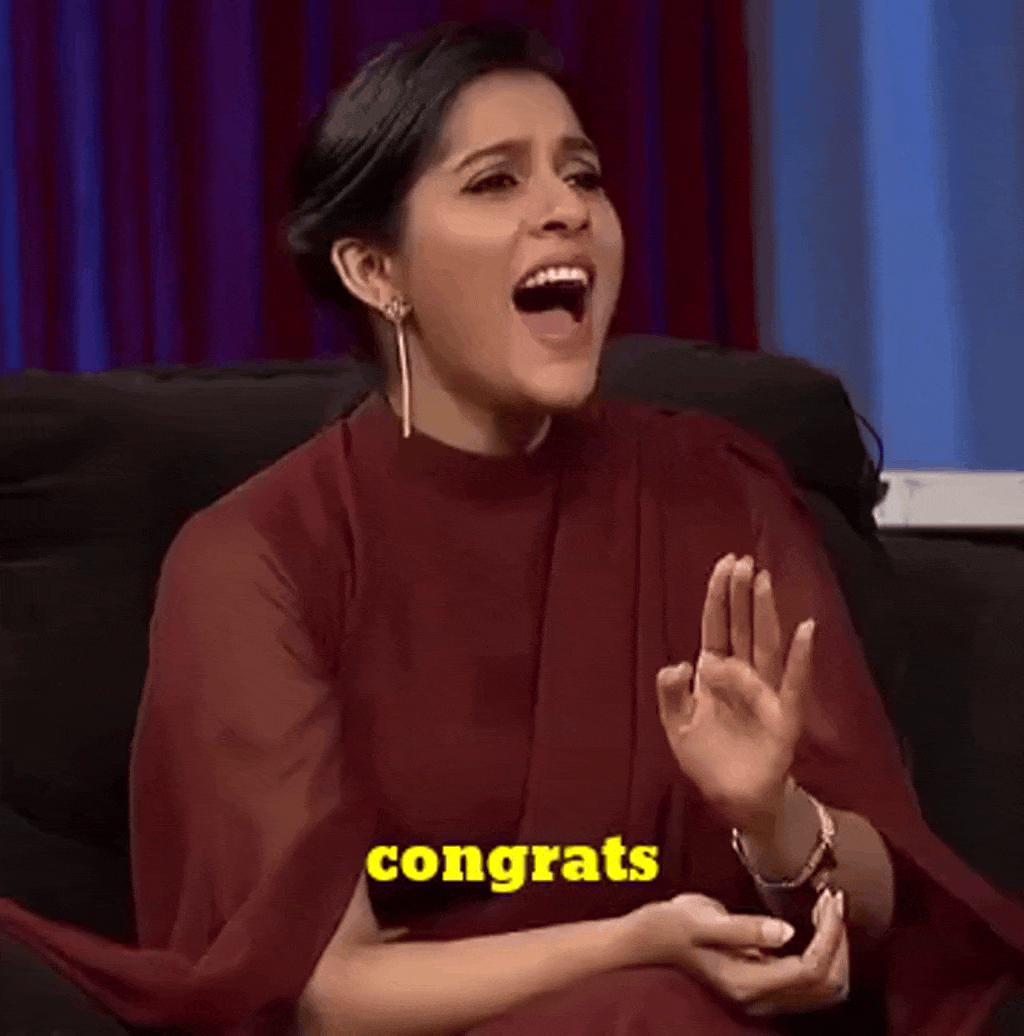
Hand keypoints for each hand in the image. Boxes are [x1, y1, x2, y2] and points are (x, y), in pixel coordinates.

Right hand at [630, 888, 848, 1017]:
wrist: (649, 940)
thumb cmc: (671, 925)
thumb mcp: (701, 920)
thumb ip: (743, 928)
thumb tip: (787, 931)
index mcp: (746, 984)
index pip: (810, 969)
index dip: (830, 935)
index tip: (830, 896)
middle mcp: (760, 1000)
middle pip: (826, 984)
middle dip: (838, 941)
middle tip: (832, 898)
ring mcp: (763, 997)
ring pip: (825, 988)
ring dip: (835, 949)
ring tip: (828, 908)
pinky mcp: (765, 986)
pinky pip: (811, 980)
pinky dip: (824, 953)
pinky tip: (816, 922)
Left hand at [655, 553, 815, 832]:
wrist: (734, 798)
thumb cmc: (707, 757)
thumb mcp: (676, 725)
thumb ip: (670, 693)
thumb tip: (677, 662)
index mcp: (714, 673)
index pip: (717, 626)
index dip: (719, 597)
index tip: (724, 564)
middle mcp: (742, 674)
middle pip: (742, 627)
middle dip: (741, 595)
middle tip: (744, 561)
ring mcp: (765, 692)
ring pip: (765, 645)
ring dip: (765, 613)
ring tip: (763, 581)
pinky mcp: (784, 715)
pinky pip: (793, 682)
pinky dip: (800, 657)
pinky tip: (805, 630)